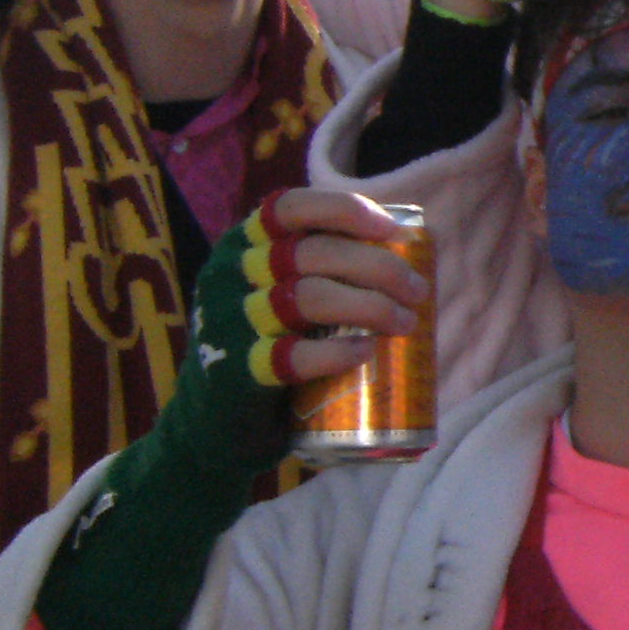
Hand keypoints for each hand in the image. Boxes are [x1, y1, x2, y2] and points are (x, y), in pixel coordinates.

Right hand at [158, 188, 434, 479]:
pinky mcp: (238, 371)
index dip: (346, 211)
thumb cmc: (262, 344)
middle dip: (379, 268)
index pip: (291, 207)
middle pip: (316, 253)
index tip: (391, 230)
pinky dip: (338, 352)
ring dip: (371, 306)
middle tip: (417, 292)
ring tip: (405, 323)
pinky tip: (366, 351)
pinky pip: (295, 355)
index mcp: (243, 244)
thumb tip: (404, 256)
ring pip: (311, 297)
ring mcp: (231, 322)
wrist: (211, 422)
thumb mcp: (272, 291)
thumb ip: (315, 269)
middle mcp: (231, 274)